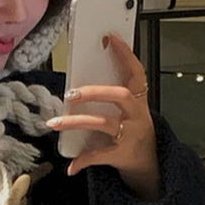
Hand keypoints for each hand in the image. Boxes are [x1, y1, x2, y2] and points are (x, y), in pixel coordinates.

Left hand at [60, 33, 159, 192]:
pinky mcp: (122, 155)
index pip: (136, 72)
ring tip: (55, 123)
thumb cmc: (134, 128)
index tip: (110, 37)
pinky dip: (83, 160)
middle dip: (94, 92)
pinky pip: (99, 155)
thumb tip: (81, 79)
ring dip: (76, 122)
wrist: (150, 163)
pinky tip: (70, 166)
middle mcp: (137, 115)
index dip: (125, 54)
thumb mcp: (131, 109)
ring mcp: (130, 135)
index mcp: (139, 99)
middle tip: (71, 93)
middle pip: (119, 96)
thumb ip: (112, 94)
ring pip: (103, 124)